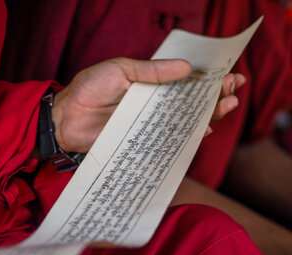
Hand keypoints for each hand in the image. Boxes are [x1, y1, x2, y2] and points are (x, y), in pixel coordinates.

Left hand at [52, 58, 245, 152]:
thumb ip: (151, 71)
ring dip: (206, 116)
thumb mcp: (119, 70)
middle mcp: (152, 104)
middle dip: (213, 96)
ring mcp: (147, 124)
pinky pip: (167, 142)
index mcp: (148, 83)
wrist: (64, 119)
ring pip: (182, 122)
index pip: (183, 79)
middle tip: (233, 90)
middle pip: (189, 101)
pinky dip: (185, 138)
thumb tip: (185, 68)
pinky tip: (204, 132)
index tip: (228, 73)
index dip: (206, 77)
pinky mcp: (141, 142)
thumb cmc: (88, 90)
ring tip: (227, 106)